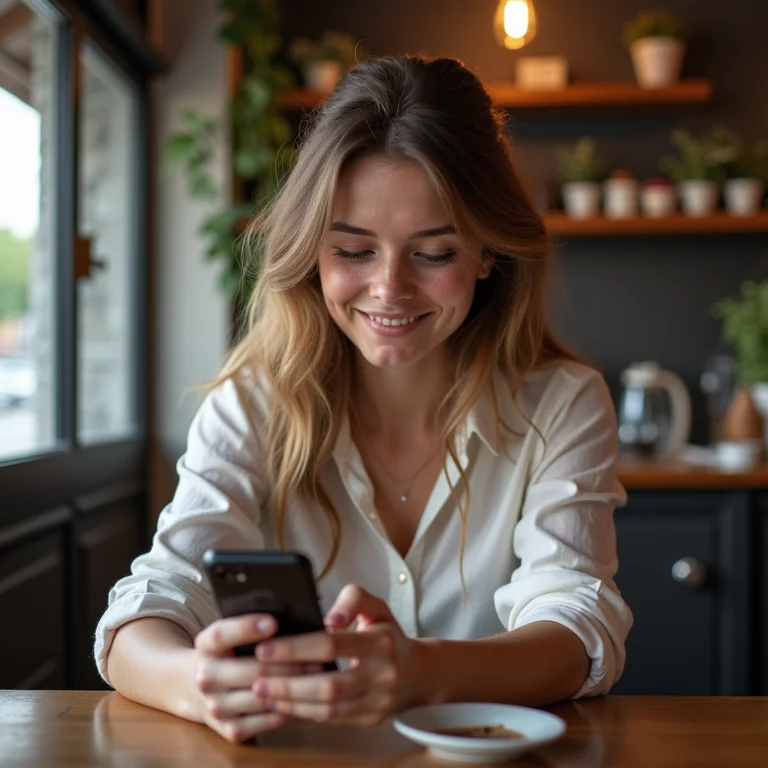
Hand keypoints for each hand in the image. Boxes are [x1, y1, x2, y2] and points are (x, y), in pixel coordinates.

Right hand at [191, 614, 317, 742]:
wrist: (196, 690)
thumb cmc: (226, 654)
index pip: (221, 635)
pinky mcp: (231, 729)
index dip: (246, 628)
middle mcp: (206, 677)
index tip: (273, 622)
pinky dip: (288, 709)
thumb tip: (289, 619)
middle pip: (254, 670)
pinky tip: (305, 698)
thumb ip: (249, 627)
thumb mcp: (228, 635)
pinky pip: (267, 720)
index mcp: (206, 646)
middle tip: (319, 656)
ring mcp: (217, 707)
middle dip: (290, 663)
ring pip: (264, 696)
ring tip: (319, 677)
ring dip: (295, 687)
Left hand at [251, 585, 425, 725]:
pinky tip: (284, 704)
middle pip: (328, 684)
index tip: (266, 647)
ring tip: (264, 692)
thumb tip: (330, 619)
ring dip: (291, 702)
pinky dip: (305, 713)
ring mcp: (377, 701)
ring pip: (328, 709)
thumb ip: (353, 598)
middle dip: (287, 683)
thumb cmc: (388, 635)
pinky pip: (332, 720)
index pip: (332, 645)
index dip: (297, 648)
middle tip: (256, 677)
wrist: (419, 672)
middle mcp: (381, 674)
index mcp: (380, 642)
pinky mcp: (370, 719)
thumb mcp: (376, 606)